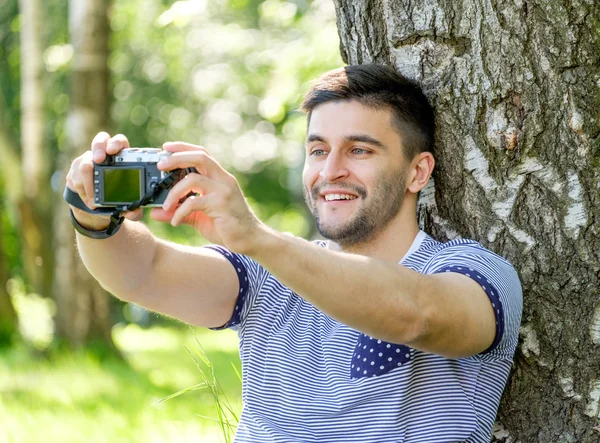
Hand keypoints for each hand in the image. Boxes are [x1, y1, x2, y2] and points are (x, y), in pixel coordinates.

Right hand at [66, 132, 142, 229]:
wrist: (96, 207)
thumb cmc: (115, 199)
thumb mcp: (127, 205)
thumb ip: (133, 209)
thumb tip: (134, 212)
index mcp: (121, 157)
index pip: (119, 141)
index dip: (115, 142)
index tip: (113, 150)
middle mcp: (104, 155)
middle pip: (100, 141)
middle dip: (98, 149)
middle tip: (99, 160)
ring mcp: (88, 160)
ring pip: (84, 163)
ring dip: (89, 183)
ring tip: (94, 199)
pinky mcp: (75, 170)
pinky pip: (74, 177)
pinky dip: (82, 191)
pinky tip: (88, 200)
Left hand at [150, 142, 264, 253]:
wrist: (250, 240)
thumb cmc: (226, 227)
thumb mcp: (199, 217)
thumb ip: (178, 211)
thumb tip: (154, 212)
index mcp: (220, 178)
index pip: (202, 154)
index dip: (183, 148)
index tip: (166, 147)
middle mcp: (223, 180)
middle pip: (200, 157)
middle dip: (177, 158)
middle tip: (160, 165)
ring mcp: (224, 192)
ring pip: (193, 180)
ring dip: (174, 192)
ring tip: (165, 206)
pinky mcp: (222, 205)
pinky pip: (194, 203)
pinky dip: (180, 211)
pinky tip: (175, 222)